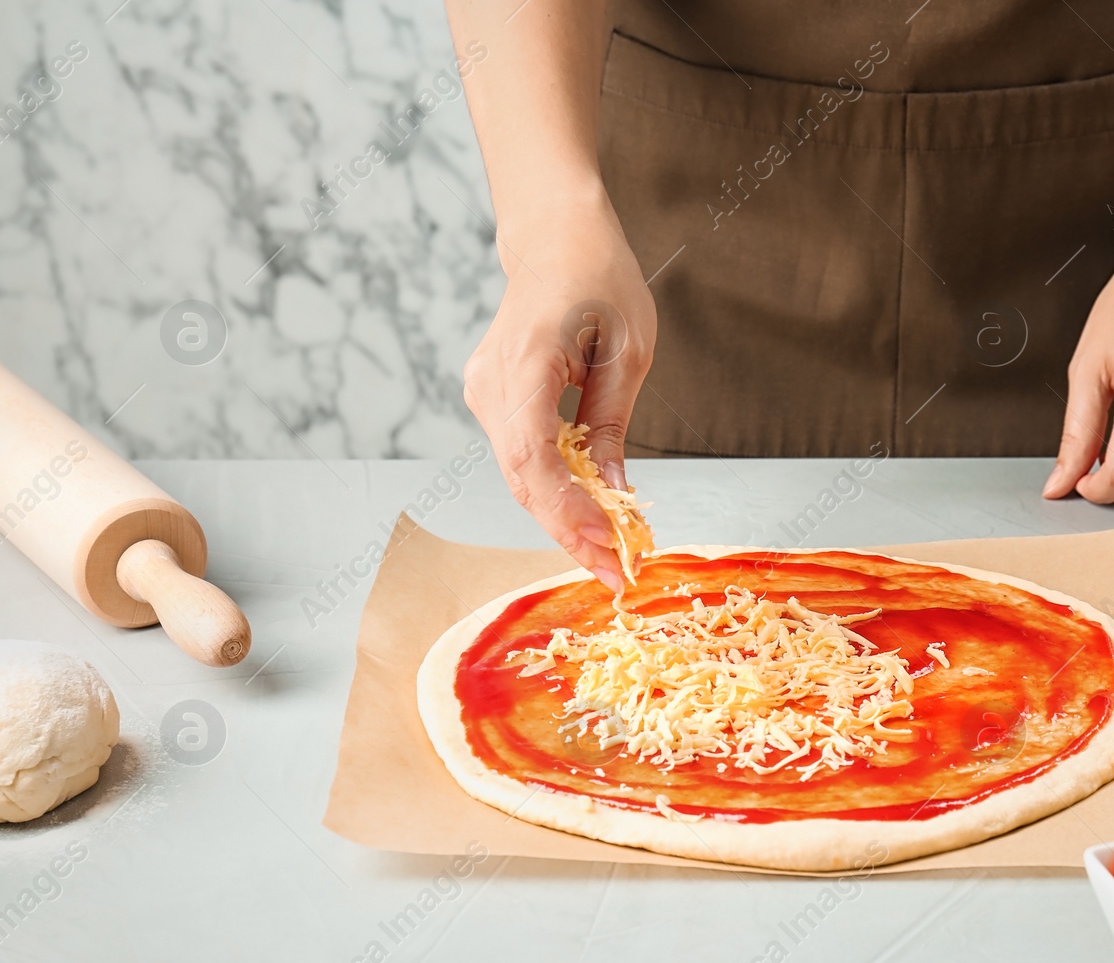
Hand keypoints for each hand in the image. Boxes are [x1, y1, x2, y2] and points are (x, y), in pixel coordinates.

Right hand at [463, 191, 656, 589]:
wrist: (556, 238)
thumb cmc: (599, 279)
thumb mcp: (628, 352)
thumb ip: (612, 426)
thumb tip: (615, 494)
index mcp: (525, 360)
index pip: (533, 454)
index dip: (566, 510)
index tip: (606, 547)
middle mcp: (491, 383)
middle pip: (522, 478)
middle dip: (568, 531)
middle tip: (614, 573)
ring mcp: (485, 393)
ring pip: (520, 475)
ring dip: (562, 517)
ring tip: (609, 553)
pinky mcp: (493, 400)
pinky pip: (522, 458)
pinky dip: (554, 490)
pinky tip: (589, 515)